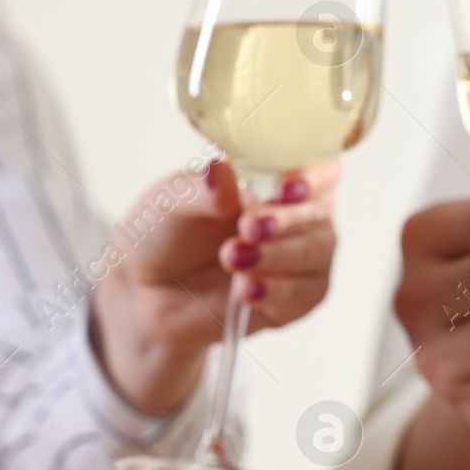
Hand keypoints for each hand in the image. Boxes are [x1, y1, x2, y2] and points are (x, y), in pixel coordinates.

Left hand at [92, 158, 338, 410]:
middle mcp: (297, 215)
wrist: (147, 291)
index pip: (322, 169)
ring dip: (276, 257)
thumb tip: (221, 172)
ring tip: (232, 259)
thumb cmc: (166, 234)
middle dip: (287, 221)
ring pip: (316, 254)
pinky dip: (276, 293)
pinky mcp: (293, 299)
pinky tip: (244, 289)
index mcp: (276, 178)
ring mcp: (300, 258)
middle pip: (321, 213)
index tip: (282, 188)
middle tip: (247, 227)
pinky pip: (304, 297)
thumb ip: (202, 190)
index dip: (312, 177)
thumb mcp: (171, 202)